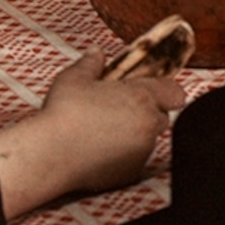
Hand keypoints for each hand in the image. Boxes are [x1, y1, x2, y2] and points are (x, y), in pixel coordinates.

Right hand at [0, 48, 187, 219]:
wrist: (50, 153)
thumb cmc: (63, 113)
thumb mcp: (74, 78)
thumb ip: (91, 63)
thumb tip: (96, 52)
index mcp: (141, 96)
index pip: (174, 92)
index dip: (164, 92)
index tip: (152, 93)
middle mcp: (148, 124)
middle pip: (161, 117)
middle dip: (145, 114)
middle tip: (117, 112)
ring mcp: (142, 150)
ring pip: (147, 140)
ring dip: (133, 135)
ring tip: (102, 132)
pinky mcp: (131, 172)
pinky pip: (133, 161)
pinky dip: (122, 157)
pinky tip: (98, 151)